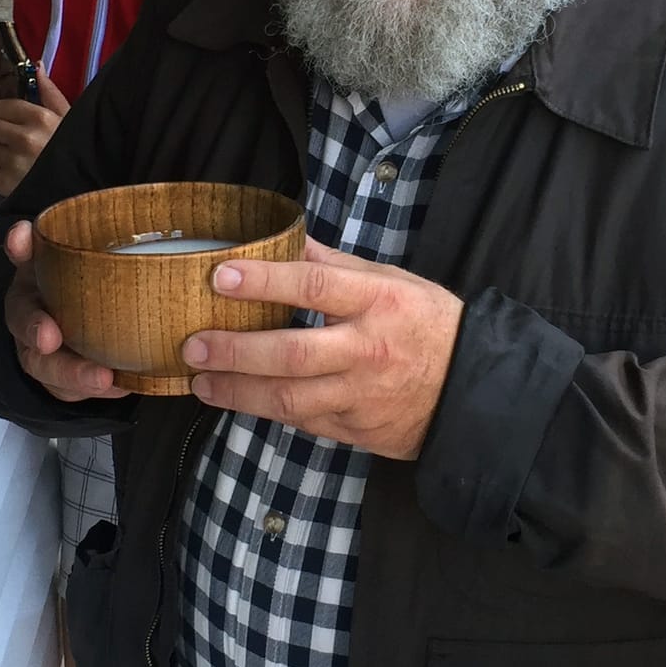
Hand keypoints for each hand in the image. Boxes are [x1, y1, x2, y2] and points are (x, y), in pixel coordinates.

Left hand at [0, 68, 68, 195]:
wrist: (77, 194)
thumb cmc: (73, 153)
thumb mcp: (68, 120)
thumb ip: (50, 93)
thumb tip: (36, 66)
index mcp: (41, 118)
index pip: (1, 106)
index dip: (5, 114)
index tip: (14, 122)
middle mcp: (25, 138)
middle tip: (10, 141)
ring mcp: (12, 162)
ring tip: (10, 158)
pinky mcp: (3, 184)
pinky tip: (1, 170)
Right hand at [3, 220, 126, 402]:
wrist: (59, 298)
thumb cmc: (56, 275)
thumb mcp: (42, 255)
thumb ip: (30, 246)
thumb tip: (21, 231)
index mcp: (25, 304)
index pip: (22, 316)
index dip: (33, 327)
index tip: (49, 337)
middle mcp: (34, 338)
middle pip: (42, 363)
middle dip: (68, 371)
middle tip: (99, 376)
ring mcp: (52, 363)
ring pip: (63, 384)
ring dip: (89, 385)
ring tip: (115, 383)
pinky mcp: (72, 380)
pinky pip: (86, 392)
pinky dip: (108, 390)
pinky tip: (129, 384)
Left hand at [183, 238, 464, 460]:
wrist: (472, 389)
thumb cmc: (428, 324)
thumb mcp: (392, 280)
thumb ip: (336, 264)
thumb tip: (286, 237)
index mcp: (379, 301)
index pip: (315, 285)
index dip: (265, 281)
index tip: (220, 276)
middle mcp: (368, 349)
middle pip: (292, 353)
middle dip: (235, 351)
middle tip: (193, 345)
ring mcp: (361, 395)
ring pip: (290, 398)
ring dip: (238, 392)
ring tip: (201, 381)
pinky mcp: (357, 429)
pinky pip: (304, 421)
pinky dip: (268, 412)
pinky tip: (239, 401)